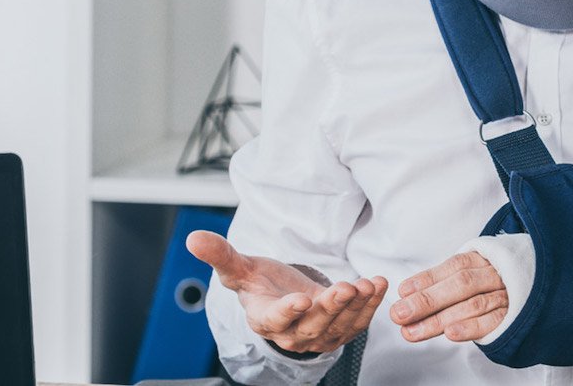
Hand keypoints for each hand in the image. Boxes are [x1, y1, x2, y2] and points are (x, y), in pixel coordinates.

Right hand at [187, 230, 388, 354]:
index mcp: (264, 319)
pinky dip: (371, 305)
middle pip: (313, 324)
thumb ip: (220, 254)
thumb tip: (193, 238)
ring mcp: (319, 335)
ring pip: (339, 325)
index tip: (300, 300)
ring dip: (356, 306)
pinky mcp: (340, 331)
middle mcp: (292, 333)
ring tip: (367, 285)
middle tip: (345, 288)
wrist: (283, 298)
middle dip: (331, 307)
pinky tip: (378, 284)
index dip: (287, 311)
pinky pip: (358, 321)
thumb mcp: (239, 267)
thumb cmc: (261, 284)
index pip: (275, 319)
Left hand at [389, 251, 508, 342]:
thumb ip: (441, 282)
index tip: (402, 293)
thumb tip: (406, 293)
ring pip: (472, 305)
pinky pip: (493, 322)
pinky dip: (471, 328)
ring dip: (440, 320)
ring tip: (413, 331)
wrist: (538, 288)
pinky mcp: (515, 317)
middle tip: (399, 314)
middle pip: (460, 285)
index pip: (453, 267)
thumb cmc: (493, 283)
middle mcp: (494, 275)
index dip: (427, 280)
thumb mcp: (470, 273)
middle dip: (427, 301)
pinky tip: (450, 334)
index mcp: (482, 260)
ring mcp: (506, 295)